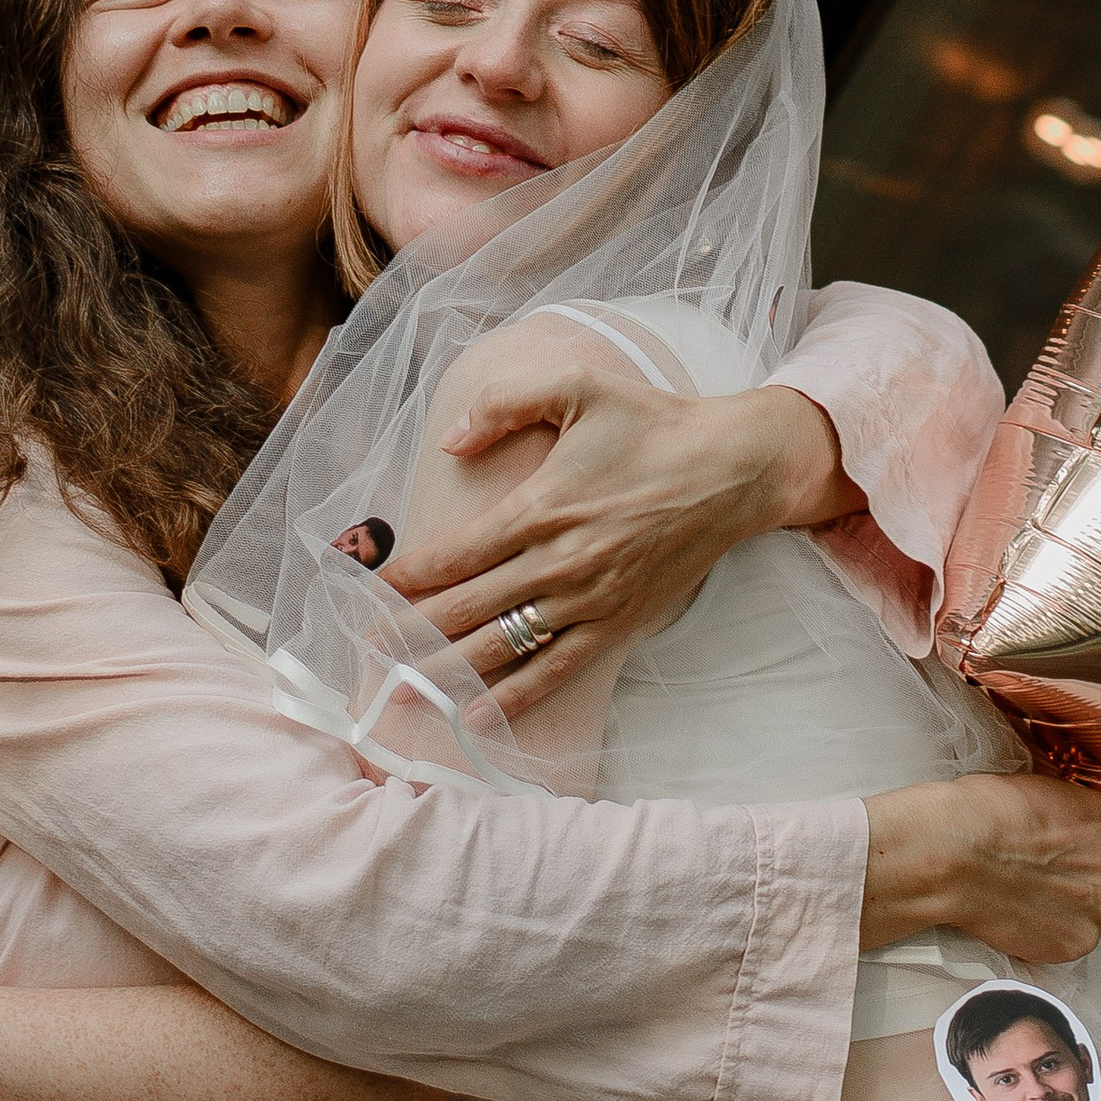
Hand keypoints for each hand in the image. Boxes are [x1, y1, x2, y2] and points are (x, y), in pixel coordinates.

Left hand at [385, 343, 861, 714]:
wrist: (735, 469)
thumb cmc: (653, 423)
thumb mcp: (578, 386)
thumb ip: (505, 404)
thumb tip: (449, 441)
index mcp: (542, 506)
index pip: (456, 553)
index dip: (408, 574)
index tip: (370, 586)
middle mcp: (561, 562)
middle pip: (468, 608)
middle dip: (411, 630)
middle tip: (366, 647)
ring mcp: (590, 600)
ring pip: (504, 646)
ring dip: (449, 671)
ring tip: (404, 691)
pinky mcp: (618, 624)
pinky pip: (557, 669)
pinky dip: (516, 695)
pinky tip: (477, 714)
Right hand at [859, 772, 1100, 965]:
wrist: (953, 854)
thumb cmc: (978, 814)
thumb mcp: (1033, 791)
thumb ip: (1059, 815)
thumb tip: (1054, 828)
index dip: (1075, 849)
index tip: (1053, 857)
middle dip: (1074, 880)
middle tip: (1035, 882)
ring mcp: (1099, 906)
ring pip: (1088, 911)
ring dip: (1063, 910)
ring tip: (1023, 903)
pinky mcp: (1078, 942)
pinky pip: (1068, 941)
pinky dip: (1046, 936)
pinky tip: (1017, 919)